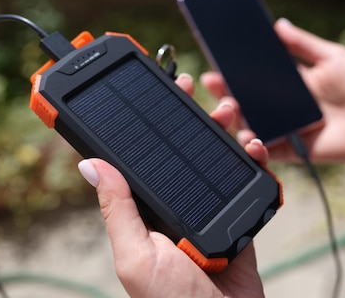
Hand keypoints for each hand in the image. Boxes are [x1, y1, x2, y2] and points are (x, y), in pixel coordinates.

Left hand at [77, 73, 267, 297]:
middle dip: (192, 117)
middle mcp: (179, 206)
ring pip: (219, 160)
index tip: (158, 93)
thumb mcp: (136, 255)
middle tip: (195, 89)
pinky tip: (254, 147)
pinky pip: (249, 183)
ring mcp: (212, 211)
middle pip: (187, 151)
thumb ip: (117, 209)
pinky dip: (255, 162)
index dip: (153, 125)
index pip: (148, 158)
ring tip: (230, 113)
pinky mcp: (240, 219)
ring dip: (224, 131)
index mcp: (149, 211)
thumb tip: (89, 164)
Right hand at [201, 18, 344, 163]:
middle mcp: (282, 106)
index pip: (253, 76)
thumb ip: (304, 44)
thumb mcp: (333, 57)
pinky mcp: (292, 150)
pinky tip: (249, 136)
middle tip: (213, 83)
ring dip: (233, 118)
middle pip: (244, 101)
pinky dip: (254, 146)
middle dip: (224, 93)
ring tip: (229, 107)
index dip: (233, 71)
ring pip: (249, 125)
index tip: (216, 62)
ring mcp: (285, 128)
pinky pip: (266, 151)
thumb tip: (278, 24)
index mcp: (289, 82)